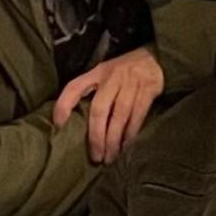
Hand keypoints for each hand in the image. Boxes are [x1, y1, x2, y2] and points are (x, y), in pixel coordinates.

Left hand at [53, 46, 164, 164]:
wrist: (156, 58)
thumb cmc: (126, 70)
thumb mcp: (106, 73)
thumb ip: (93, 90)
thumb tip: (77, 120)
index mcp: (97, 72)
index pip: (74, 87)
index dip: (64, 105)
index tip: (58, 125)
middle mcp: (112, 78)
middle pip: (99, 109)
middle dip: (96, 136)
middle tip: (95, 157)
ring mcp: (130, 84)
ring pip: (118, 117)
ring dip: (113, 141)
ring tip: (109, 158)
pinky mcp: (147, 91)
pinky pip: (137, 117)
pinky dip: (130, 135)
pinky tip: (125, 147)